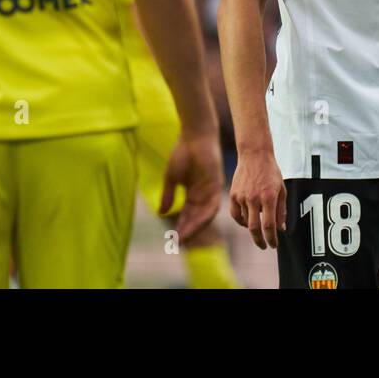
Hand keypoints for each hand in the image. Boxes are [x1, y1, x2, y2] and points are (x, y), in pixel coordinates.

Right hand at [160, 130, 223, 244]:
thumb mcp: (171, 178)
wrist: (194, 136)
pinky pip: (213, 206)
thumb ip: (168, 195)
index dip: (181, 227)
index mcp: (193, 194)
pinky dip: (205, 216)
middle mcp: (203, 195)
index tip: (172, 238)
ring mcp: (210, 191)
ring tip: (184, 236)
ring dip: (195, 227)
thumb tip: (162, 214)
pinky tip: (196, 223)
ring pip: (205, 216)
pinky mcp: (216, 185)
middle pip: (196, 219)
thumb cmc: (182, 153)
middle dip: (187, 231)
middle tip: (177, 242)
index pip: (187, 216)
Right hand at [228, 148, 285, 249]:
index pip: (269, 225)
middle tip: (264, 246)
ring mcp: (242, 197)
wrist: (254, 155)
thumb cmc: (271, 172)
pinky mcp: (233, 195)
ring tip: (259, 219)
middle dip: (260, 241)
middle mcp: (254, 199)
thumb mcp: (282, 189)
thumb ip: (282, 210)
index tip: (273, 245)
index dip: (271, 238)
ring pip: (246, 221)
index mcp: (269, 197)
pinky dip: (241, 221)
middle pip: (255, 228)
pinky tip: (246, 220)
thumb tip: (281, 229)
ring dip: (253, 226)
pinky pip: (235, 214)